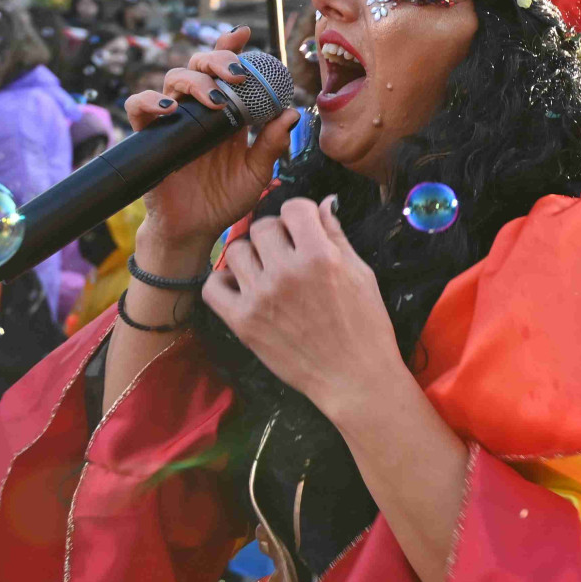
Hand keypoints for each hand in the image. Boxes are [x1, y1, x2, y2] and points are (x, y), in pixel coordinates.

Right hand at [125, 26, 298, 252]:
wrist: (196, 228)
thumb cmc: (226, 198)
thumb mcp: (258, 172)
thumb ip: (273, 143)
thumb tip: (291, 113)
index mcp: (227, 113)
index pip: (227, 71)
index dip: (231, 49)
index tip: (244, 33)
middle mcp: (199, 110)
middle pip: (200, 66)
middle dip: (218, 60)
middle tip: (237, 74)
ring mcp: (173, 120)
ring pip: (173, 79)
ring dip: (195, 81)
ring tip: (215, 100)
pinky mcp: (149, 136)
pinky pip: (139, 107)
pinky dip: (150, 100)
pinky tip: (170, 108)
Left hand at [203, 197, 401, 419]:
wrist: (355, 378)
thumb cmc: (367, 326)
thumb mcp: (361, 274)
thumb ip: (337, 236)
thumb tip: (323, 204)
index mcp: (320, 256)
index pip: (294, 207)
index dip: (301, 214)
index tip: (305, 227)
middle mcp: (286, 272)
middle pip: (262, 226)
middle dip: (276, 233)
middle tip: (287, 251)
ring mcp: (260, 297)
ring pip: (236, 250)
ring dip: (252, 255)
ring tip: (266, 270)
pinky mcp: (242, 322)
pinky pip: (213, 286)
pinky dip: (224, 281)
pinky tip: (244, 287)